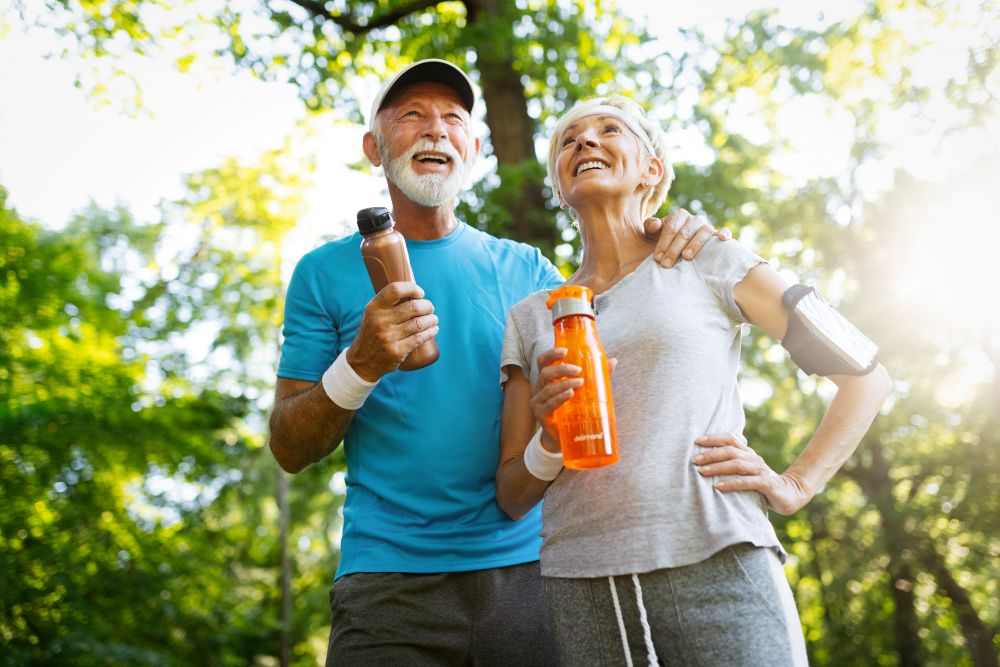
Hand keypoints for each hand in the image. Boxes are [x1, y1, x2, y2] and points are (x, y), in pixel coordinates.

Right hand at [346, 281, 438, 380]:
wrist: (362, 361)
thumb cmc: (372, 333)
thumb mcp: (372, 315)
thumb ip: (388, 304)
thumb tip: (414, 293)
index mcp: (373, 308)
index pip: (395, 290)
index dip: (412, 289)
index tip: (420, 293)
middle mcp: (380, 321)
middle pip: (413, 307)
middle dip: (427, 306)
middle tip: (430, 308)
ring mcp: (388, 337)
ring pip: (419, 323)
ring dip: (431, 319)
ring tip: (434, 319)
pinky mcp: (397, 352)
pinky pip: (419, 338)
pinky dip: (430, 332)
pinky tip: (434, 329)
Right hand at [530, 350, 617, 453]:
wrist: (562, 436)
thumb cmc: (571, 409)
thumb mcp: (582, 391)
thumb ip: (595, 376)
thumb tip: (613, 361)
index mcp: (546, 379)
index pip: (543, 361)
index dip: (551, 354)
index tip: (565, 351)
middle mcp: (539, 388)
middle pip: (545, 373)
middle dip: (562, 369)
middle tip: (578, 370)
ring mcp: (538, 402)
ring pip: (548, 388)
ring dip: (565, 383)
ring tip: (580, 383)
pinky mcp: (541, 414)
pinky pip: (549, 404)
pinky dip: (560, 398)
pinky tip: (570, 394)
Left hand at [644, 209, 731, 267]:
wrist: (677, 249)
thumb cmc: (664, 242)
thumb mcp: (652, 235)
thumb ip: (650, 227)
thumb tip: (655, 224)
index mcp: (679, 215)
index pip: (671, 228)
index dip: (663, 243)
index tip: (657, 258)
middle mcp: (694, 219)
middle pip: (685, 232)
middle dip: (674, 249)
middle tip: (666, 264)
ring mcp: (707, 227)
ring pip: (704, 232)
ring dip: (695, 244)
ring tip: (686, 257)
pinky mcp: (717, 235)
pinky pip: (724, 231)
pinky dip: (724, 233)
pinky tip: (722, 239)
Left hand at [693, 432, 810, 515]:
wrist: (791, 494)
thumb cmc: (762, 483)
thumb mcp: (746, 471)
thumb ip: (732, 464)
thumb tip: (706, 460)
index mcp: (748, 453)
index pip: (730, 439)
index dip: (714, 438)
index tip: (697, 441)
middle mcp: (754, 459)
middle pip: (730, 451)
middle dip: (710, 454)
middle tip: (694, 460)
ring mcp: (761, 470)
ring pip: (736, 465)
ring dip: (717, 468)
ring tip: (702, 472)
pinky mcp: (766, 484)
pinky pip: (746, 482)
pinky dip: (731, 484)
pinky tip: (718, 487)